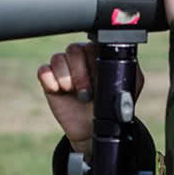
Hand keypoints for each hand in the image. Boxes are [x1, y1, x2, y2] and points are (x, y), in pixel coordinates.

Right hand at [37, 41, 144, 157]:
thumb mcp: (129, 86)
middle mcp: (79, 57)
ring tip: (75, 93)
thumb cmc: (110, 106)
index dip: (93, 61)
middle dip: (80, 73)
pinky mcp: (49, 80)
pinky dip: (50, 81)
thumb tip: (126, 53)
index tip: (99, 78)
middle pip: (74, 49)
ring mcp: (63, 68)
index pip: (92, 45)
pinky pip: (43, 70)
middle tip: (87, 92)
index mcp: (97, 55)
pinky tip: (59, 91)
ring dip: (66, 78)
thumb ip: (129, 66)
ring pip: (58, 58)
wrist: (92, 129)